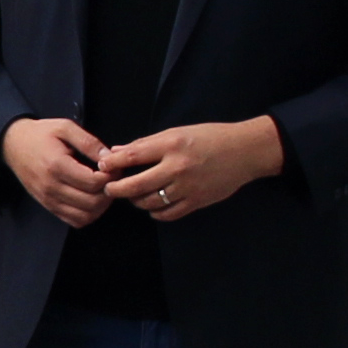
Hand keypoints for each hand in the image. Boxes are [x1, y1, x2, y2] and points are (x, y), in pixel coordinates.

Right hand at [1, 114, 112, 228]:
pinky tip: (92, 199)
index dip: (110, 176)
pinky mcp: (49, 206)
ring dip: (101, 206)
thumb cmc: (40, 135)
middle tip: (112, 179)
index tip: (113, 167)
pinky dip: (89, 215)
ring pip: (85, 216)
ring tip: (103, 189)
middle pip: (93, 202)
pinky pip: (75, 221)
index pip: (94, 182)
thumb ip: (89, 142)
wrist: (13, 145)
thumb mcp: (65, 127)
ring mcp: (49, 200)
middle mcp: (52, 187)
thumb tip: (109, 158)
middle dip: (109, 192)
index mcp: (57, 165)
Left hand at [105, 116, 283, 222]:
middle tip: (108, 190)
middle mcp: (177, 167)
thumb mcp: (177, 132)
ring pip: (150, 203)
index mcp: (171, 145)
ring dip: (136, 201)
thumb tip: (117, 151)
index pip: (133, 156)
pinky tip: (153, 206)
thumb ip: (146, 143)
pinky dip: (156, 212)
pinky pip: (168, 214)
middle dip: (117, 189)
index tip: (103, 167)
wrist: (244, 152)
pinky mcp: (196, 202)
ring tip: (133, 195)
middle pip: (136, 185)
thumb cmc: (210, 137)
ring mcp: (187, 187)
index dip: (113, 164)